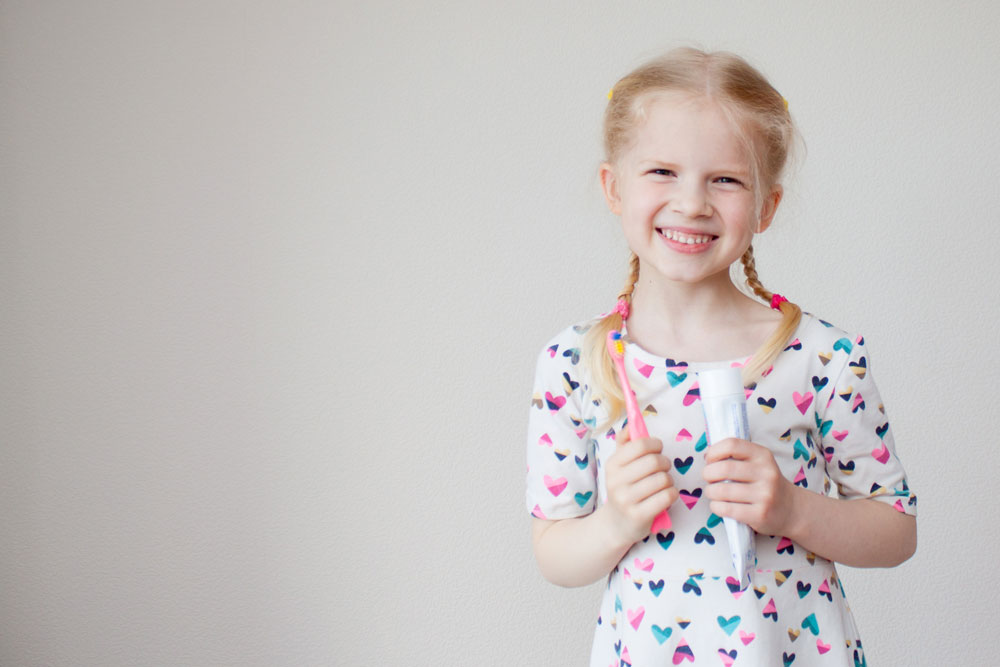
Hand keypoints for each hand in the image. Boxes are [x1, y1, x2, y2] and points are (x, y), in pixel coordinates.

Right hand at [603, 430, 677, 544]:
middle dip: (665, 463)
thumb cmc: (623, 489)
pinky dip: (672, 495)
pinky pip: (667, 496)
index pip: (640, 445)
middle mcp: (616, 481)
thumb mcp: (619, 466)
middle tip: (662, 469)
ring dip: (669, 481)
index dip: (655, 444)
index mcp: (612, 464)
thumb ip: (624, 443)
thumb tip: (630, 424)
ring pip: (663, 479)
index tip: (657, 450)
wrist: (616, 525)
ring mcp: (626, 500)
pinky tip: (664, 497)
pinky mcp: (639, 515)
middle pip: (654, 462)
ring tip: (662, 485)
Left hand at [702, 438, 798, 535]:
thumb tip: (707, 454)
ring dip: (710, 492)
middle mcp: (766, 473)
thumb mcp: (759, 463)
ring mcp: (765, 495)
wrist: (792, 510)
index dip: (714, 451)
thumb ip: (736, 456)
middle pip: (723, 469)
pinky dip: (716, 507)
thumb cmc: (766, 484)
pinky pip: (727, 509)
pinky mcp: (760, 514)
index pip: (731, 445)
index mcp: (763, 455)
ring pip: (722, 491)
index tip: (709, 460)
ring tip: (713, 493)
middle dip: (708, 474)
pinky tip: (719, 505)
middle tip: (709, 479)